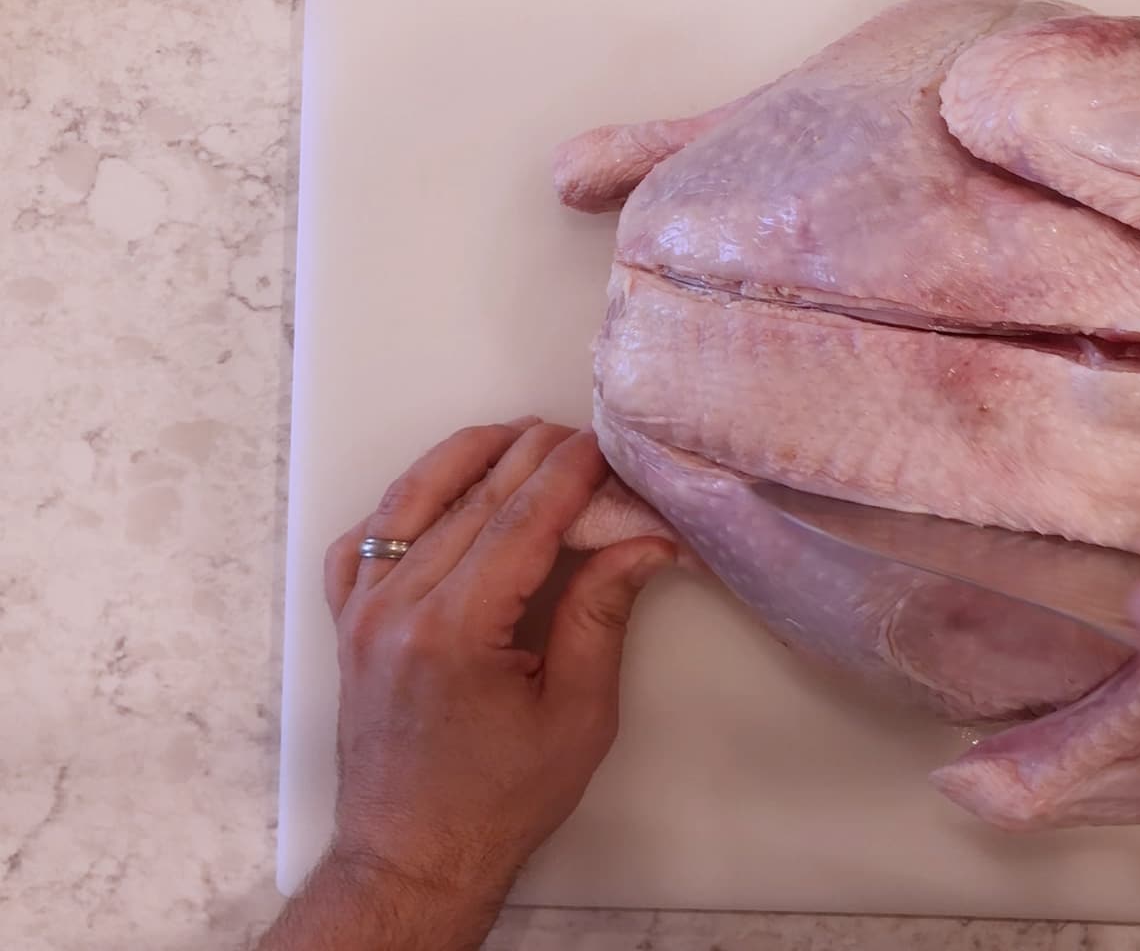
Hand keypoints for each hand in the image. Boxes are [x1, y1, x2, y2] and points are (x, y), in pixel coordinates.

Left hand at [294, 419, 670, 944]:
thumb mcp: (577, 714)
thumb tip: (643, 540)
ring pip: (412, 500)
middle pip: (472, 496)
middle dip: (532, 454)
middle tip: (583, 435)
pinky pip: (367, 537)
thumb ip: (601, 614)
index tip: (608, 444)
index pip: (522, 517)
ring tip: (522, 437)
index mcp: (457, 628)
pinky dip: (406, 501)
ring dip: (470, 458)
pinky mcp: (348, 620)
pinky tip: (443, 489)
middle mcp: (398, 605)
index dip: (572, 472)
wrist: (414, 853)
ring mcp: (362, 609)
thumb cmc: (500, 798)